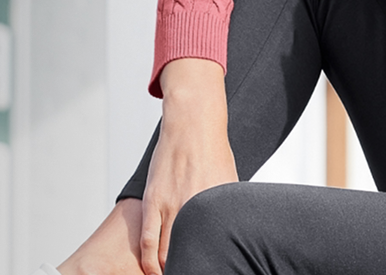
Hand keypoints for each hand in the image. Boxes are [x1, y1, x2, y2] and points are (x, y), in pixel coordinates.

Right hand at [138, 58, 235, 274]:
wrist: (193, 125)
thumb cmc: (214, 154)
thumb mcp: (231, 184)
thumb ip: (227, 209)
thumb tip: (237, 229)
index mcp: (216, 209)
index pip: (213, 250)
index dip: (211, 267)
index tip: (210, 272)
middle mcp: (193, 210)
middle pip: (189, 255)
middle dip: (188, 269)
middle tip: (191, 274)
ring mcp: (170, 206)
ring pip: (165, 253)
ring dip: (168, 270)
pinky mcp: (153, 200)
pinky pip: (147, 238)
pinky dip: (149, 260)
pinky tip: (152, 270)